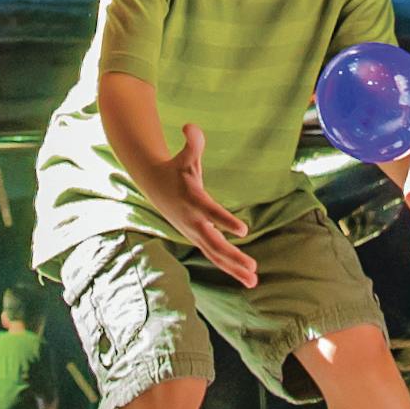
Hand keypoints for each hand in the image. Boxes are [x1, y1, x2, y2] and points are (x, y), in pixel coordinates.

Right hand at [161, 124, 258, 287]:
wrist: (154, 185)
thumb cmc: (175, 168)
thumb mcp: (185, 155)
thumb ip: (192, 143)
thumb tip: (192, 126)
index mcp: (192, 200)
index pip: (210, 212)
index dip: (225, 221)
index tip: (243, 231)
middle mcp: (193, 221)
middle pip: (214, 243)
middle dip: (233, 257)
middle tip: (253, 268)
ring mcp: (194, 233)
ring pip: (215, 255)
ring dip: (234, 269)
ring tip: (254, 282)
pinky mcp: (198, 238)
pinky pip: (216, 256)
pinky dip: (231, 269)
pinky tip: (248, 279)